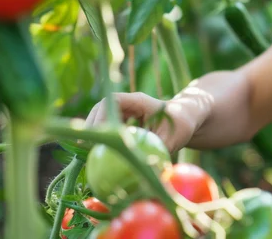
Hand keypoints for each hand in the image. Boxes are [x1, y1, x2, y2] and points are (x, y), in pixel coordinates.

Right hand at [84, 87, 213, 152]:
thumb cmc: (181, 126)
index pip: (115, 101)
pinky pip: (105, 129)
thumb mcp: (173, 139)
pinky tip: (97, 161)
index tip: (100, 134)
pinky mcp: (120, 122)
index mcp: (139, 101)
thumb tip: (148, 170)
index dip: (103, 115)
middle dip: (91, 126)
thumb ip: (159, 151)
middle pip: (101, 109)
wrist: (184, 121)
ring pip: (100, 119)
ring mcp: (122, 112)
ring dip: (93, 134)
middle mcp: (128, 104)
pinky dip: (101, 141)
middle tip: (87, 148)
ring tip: (88, 155)